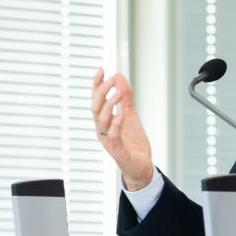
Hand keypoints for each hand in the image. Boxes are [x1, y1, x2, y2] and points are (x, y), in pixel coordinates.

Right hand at [90, 69, 153, 189]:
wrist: (140, 166)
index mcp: (104, 120)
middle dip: (102, 91)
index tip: (101, 69)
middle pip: (95, 107)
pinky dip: (116, 124)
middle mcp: (102, 128)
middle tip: (112, 79)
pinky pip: (113, 136)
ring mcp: (108, 139)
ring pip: (102, 120)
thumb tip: (119, 77)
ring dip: (110, 104)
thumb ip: (125, 98)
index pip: (96, 99)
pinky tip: (120, 114)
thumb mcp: (129, 115)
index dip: (97, 84)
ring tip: (119, 92)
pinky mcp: (117, 150)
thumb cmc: (132, 142)